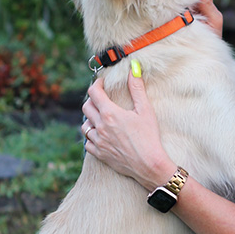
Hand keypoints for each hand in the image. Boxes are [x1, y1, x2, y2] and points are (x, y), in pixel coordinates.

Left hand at [81, 66, 175, 189]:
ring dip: (91, 119)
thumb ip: (137, 88)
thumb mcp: (145, 110)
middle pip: (86, 107)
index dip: (97, 84)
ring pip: (85, 125)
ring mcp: (98, 141)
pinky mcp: (99, 154)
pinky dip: (91, 137)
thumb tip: (134, 68)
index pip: (94, 92)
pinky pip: (87, 143)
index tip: (102, 83)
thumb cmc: (149, 137)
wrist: (149, 165)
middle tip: (102, 99)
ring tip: (101, 118)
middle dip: (93, 100)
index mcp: (110, 113)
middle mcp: (100, 126)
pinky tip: (100, 135)